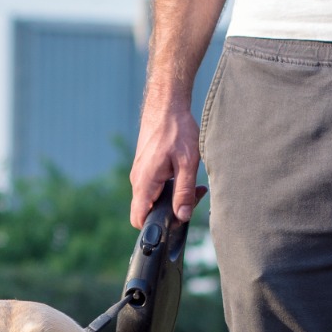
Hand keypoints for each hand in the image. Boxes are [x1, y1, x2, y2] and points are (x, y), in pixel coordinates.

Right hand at [129, 94, 201, 225]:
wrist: (166, 104)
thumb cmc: (177, 130)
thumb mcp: (187, 163)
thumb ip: (184, 192)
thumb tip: (182, 216)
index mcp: (145, 182)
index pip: (139, 219)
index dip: (155, 227)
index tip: (176, 220)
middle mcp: (137, 181)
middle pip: (147, 212)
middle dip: (169, 212)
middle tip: (192, 199)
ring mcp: (140, 174)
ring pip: (152, 199)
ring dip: (172, 198)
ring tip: (194, 186)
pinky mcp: (145, 168)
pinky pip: (153, 187)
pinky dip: (169, 187)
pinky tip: (184, 175)